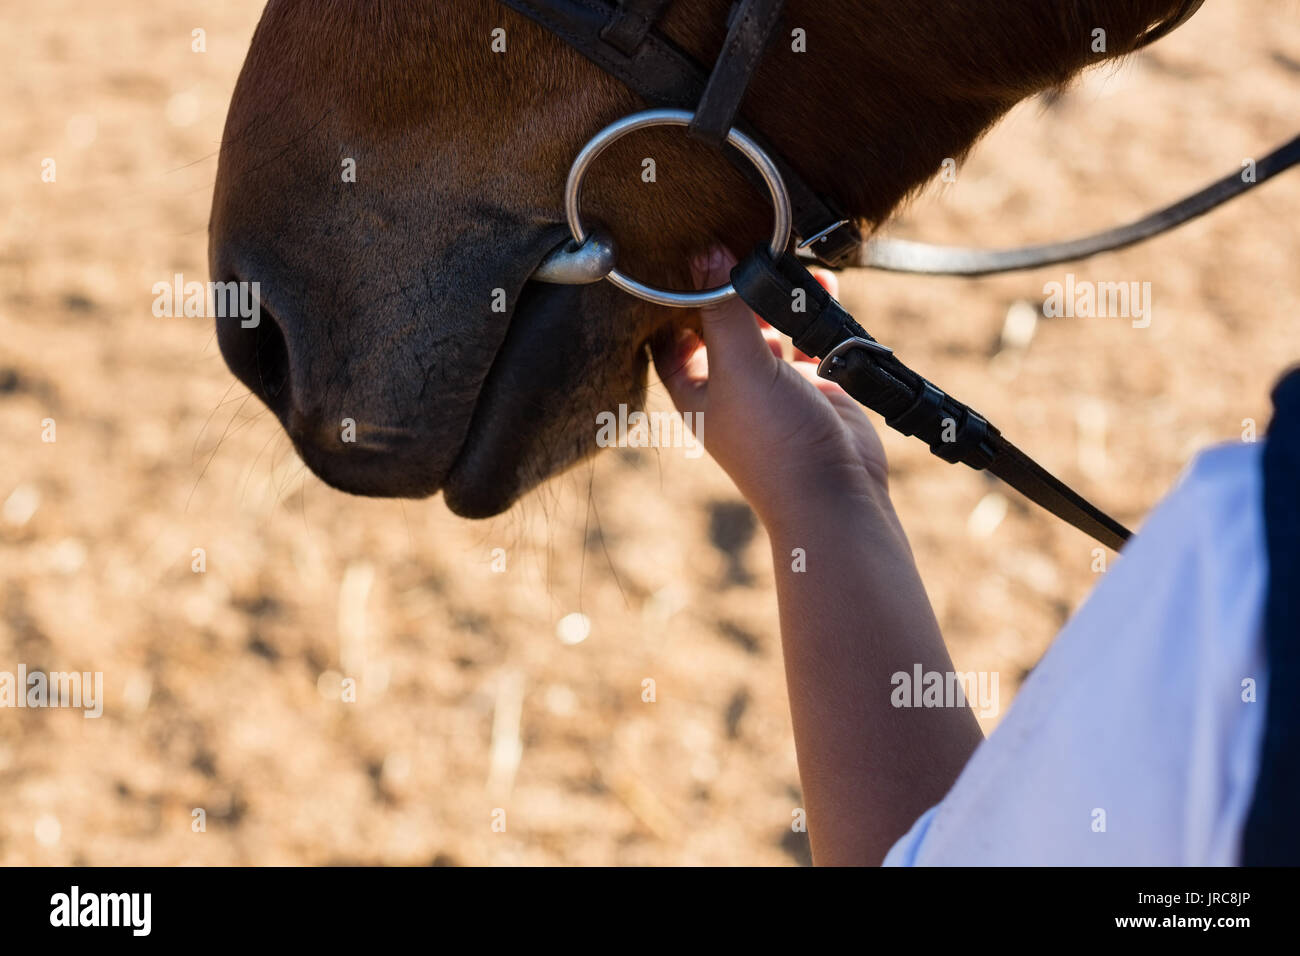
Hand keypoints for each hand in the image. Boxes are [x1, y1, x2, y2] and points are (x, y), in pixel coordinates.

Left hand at [651, 247, 894, 532]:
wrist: (836, 491)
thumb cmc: (773, 442)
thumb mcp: (740, 367)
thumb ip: (723, 309)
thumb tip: (705, 252)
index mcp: (694, 389)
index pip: (667, 336)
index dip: (669, 299)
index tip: (681, 254)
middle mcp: (729, 386)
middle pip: (720, 323)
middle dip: (730, 286)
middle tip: (739, 239)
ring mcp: (772, 385)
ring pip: (766, 325)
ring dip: (774, 294)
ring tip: (784, 257)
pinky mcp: (812, 384)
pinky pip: (808, 336)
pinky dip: (813, 312)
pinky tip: (822, 287)